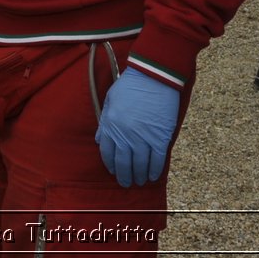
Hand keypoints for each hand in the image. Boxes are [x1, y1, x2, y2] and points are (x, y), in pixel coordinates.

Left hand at [95, 68, 179, 186]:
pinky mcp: (160, 137)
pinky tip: (153, 176)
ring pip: (140, 165)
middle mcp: (125, 135)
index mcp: (111, 125)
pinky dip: (154, 170)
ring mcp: (143, 138)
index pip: (108, 153)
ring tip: (139, 181)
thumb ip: (104, 122)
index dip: (110, 165)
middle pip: (123, 163)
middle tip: (126, 183)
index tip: (113, 171)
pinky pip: (157, 160)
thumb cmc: (129, 86)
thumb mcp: (110, 101)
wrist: (153, 76)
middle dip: (124, 176)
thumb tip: (98, 140)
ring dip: (139, 176)